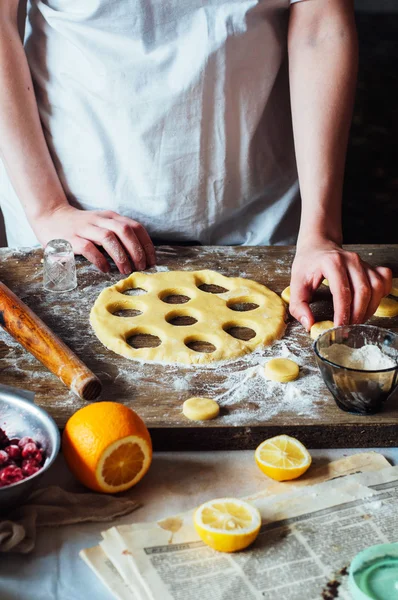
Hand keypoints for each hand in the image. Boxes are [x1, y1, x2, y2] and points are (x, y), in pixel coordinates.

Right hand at [31, 205, 155, 272]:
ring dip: (120, 255)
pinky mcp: (72, 239)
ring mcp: (85, 228)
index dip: (146, 244)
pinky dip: (99, 259)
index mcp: (110, 217)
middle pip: (125, 230)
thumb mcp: (102, 224)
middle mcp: (100, 220)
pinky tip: (105, 269)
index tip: (152, 260)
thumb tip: (140, 255)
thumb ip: (118, 235)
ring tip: (126, 270)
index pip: (135, 227)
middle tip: (141, 267)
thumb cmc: (81, 226)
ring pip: (108, 237)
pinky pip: (89, 248)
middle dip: (136, 250)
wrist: (49, 217)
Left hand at [289, 238, 391, 329]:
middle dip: (357, 314)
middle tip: (348, 328)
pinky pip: (383, 281)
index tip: (339, 327)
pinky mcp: (370, 266)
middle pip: (363, 291)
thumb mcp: (296, 284)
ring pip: (376, 288)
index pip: (342, 292)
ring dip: (369, 308)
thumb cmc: (308, 264)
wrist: (318, 245)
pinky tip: (369, 304)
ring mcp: (362, 262)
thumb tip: (310, 324)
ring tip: (357, 319)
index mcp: (331, 263)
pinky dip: (381, 295)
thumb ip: (299, 306)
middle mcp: (350, 260)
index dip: (342, 313)